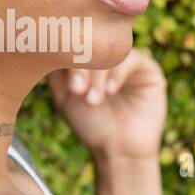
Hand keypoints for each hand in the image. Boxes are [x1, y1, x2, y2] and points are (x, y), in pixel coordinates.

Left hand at [47, 48, 166, 161]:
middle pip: (93, 45)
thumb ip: (55, 72)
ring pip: (111, 53)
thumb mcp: (65, 96)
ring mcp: (129, 61)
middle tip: (77, 90)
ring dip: (98, 76)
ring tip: (93, 100)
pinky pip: (133, 59)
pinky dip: (118, 74)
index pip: (76, 44)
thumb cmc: (91, 124)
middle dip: (81, 68)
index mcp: (90, 59)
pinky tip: (111, 91)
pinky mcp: (148, 68)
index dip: (66, 57)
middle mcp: (109, 56)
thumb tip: (46, 46)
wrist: (118, 150)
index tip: (64, 82)